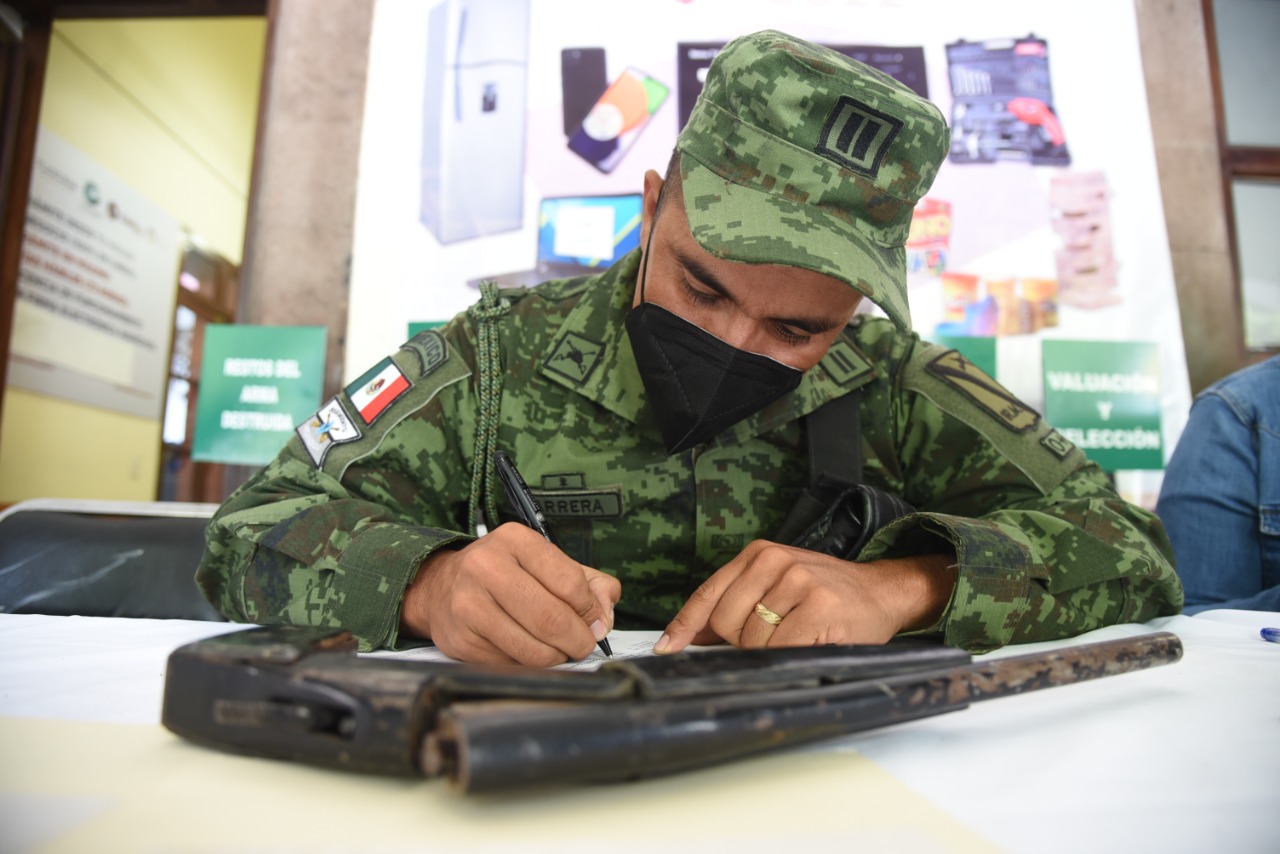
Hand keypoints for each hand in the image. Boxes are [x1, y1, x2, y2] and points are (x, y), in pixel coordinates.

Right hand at [399, 522, 620, 665]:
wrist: (441, 588)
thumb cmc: (503, 574)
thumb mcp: (545, 562)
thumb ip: (589, 583)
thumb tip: (604, 617)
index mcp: (515, 540)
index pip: (569, 582)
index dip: (591, 610)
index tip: (596, 622)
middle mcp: (486, 567)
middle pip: (551, 619)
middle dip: (578, 640)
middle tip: (583, 645)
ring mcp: (469, 605)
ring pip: (533, 649)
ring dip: (556, 657)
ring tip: (557, 649)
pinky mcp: (460, 640)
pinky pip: (511, 664)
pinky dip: (529, 665)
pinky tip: (527, 650)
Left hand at [654, 540, 956, 653]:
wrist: (881, 592)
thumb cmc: (826, 595)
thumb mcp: (776, 587)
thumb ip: (736, 605)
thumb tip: (690, 637)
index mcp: (759, 553)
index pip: (710, 592)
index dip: (685, 624)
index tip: (667, 647)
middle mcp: (775, 561)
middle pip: (726, 622)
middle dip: (740, 643)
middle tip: (773, 637)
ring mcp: (798, 581)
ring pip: (753, 639)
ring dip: (769, 651)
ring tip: (798, 636)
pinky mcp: (820, 606)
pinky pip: (781, 649)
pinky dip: (789, 656)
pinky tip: (809, 643)